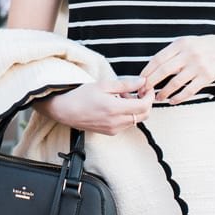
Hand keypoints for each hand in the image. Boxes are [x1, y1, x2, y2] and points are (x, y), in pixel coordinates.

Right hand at [37, 77, 152, 135]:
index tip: (147, 88)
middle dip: (145, 102)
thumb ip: (126, 84)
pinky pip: (126, 123)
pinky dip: (127, 114)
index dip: (149, 96)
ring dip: (135, 107)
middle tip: (138, 91)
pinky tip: (117, 104)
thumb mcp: (104, 85)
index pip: (144, 106)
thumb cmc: (81, 95)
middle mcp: (116, 122)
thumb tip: (142, 82)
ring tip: (123, 95)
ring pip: (135, 119)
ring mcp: (114, 129)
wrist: (65, 110)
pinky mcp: (110, 132)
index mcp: (115, 108)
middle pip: (143, 115)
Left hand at [139, 35, 214, 103]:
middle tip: (144, 92)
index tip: (140, 81)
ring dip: (163, 93)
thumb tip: (149, 69)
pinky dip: (178, 98)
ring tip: (157, 98)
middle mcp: (189, 54)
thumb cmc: (200, 47)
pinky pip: (189, 91)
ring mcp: (198, 66)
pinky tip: (172, 101)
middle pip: (164, 71)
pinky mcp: (206, 77)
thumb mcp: (185, 43)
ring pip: (175, 83)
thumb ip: (170, 53)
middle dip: (151, 83)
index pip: (158, 59)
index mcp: (180, 44)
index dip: (147, 71)